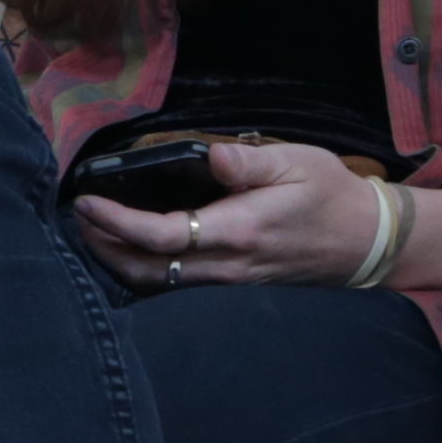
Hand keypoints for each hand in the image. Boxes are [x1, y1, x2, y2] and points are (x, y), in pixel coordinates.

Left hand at [70, 141, 386, 294]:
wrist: (364, 242)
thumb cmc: (331, 196)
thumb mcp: (298, 163)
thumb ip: (250, 162)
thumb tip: (213, 156)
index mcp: (241, 230)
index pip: (164, 235)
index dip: (117, 222)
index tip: (88, 201)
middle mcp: (228, 265)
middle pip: (147, 269)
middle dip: (103, 246)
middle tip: (77, 216)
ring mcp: (228, 281)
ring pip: (158, 283)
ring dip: (117, 261)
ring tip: (92, 232)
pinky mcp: (231, 285)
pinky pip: (176, 286)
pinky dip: (143, 269)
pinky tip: (128, 248)